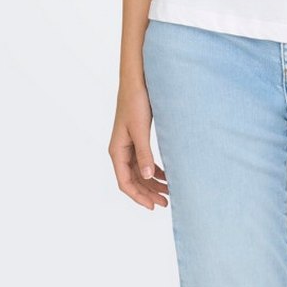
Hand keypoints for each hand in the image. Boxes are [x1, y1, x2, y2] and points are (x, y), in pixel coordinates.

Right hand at [108, 84, 169, 209]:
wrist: (136, 80)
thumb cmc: (135, 102)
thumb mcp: (140, 129)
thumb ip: (144, 153)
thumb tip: (149, 177)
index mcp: (117, 151)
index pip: (125, 183)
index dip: (138, 197)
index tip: (153, 206)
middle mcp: (121, 150)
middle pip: (133, 180)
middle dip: (148, 192)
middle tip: (166, 202)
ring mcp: (128, 145)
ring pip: (139, 171)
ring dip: (152, 183)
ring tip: (169, 192)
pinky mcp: (137, 138)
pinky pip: (143, 161)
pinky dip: (154, 170)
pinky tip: (165, 175)